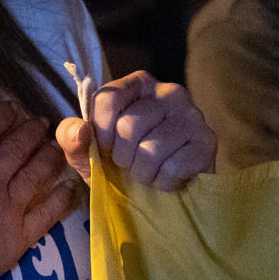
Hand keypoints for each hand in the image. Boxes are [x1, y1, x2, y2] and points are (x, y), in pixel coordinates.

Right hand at [0, 91, 80, 279]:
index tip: (14, 106)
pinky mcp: (18, 238)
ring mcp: (8, 210)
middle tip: (43, 122)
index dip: (2, 116)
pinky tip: (71, 187)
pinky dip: (61, 200)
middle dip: (31, 132)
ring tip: (58, 145)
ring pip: (35, 176)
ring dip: (48, 157)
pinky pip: (47, 215)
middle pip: (17, 150)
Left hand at [56, 70, 215, 190]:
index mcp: (138, 84)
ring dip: (143, 174)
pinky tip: (168, 179)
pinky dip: (164, 183)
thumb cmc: (122, 166)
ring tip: (149, 173)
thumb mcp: (87, 152)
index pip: (107, 99)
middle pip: (129, 126)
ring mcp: (192, 115)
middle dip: (122, 157)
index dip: (100, 132)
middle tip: (131, 164)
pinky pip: (173, 167)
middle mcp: (169, 91)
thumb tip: (80, 131)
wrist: (161, 195)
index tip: (106, 148)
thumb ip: (71, 137)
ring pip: (151, 150)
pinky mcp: (207, 142)